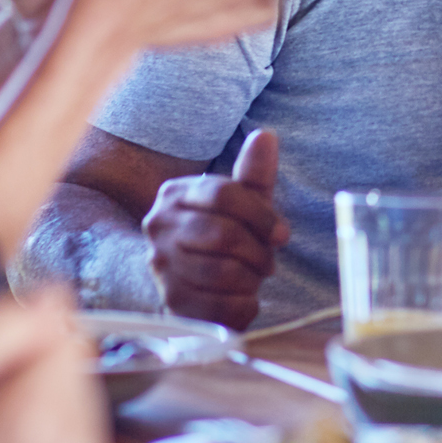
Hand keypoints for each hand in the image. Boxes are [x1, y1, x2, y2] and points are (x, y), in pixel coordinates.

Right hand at [0, 287, 104, 442]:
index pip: (63, 335)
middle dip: (39, 372)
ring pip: (86, 401)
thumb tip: (56, 294)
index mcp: (29, 422)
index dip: (25, 340)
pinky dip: (60, 439)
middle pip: (78, 367)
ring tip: (0, 438)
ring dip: (51, 404)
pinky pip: (87, 438)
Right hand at [142, 129, 287, 327]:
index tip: (282, 234)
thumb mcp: (242, 201)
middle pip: (223, 235)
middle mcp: (159, 225)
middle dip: (258, 251)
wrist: (196, 278)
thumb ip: (254, 172)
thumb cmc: (226, 231)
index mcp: (175, 193)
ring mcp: (161, 264)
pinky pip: (218, 306)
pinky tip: (244, 297)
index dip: (261, 216)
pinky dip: (243, 304)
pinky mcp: (170, 301)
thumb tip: (266, 136)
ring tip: (254, 276)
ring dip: (251, 278)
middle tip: (269, 260)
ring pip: (222, 272)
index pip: (224, 195)